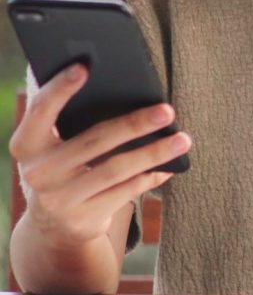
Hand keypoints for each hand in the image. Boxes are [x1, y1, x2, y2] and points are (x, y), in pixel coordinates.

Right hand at [9, 63, 190, 247]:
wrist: (52, 227)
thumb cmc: (61, 168)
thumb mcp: (52, 148)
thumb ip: (69, 120)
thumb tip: (116, 82)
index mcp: (27, 145)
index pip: (40, 110)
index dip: (60, 88)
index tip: (84, 67)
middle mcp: (38, 172)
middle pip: (94, 140)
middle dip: (135, 124)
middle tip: (167, 110)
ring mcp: (60, 198)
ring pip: (116, 169)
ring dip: (154, 152)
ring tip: (183, 139)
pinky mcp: (83, 218)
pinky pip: (126, 192)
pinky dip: (151, 176)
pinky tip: (171, 165)